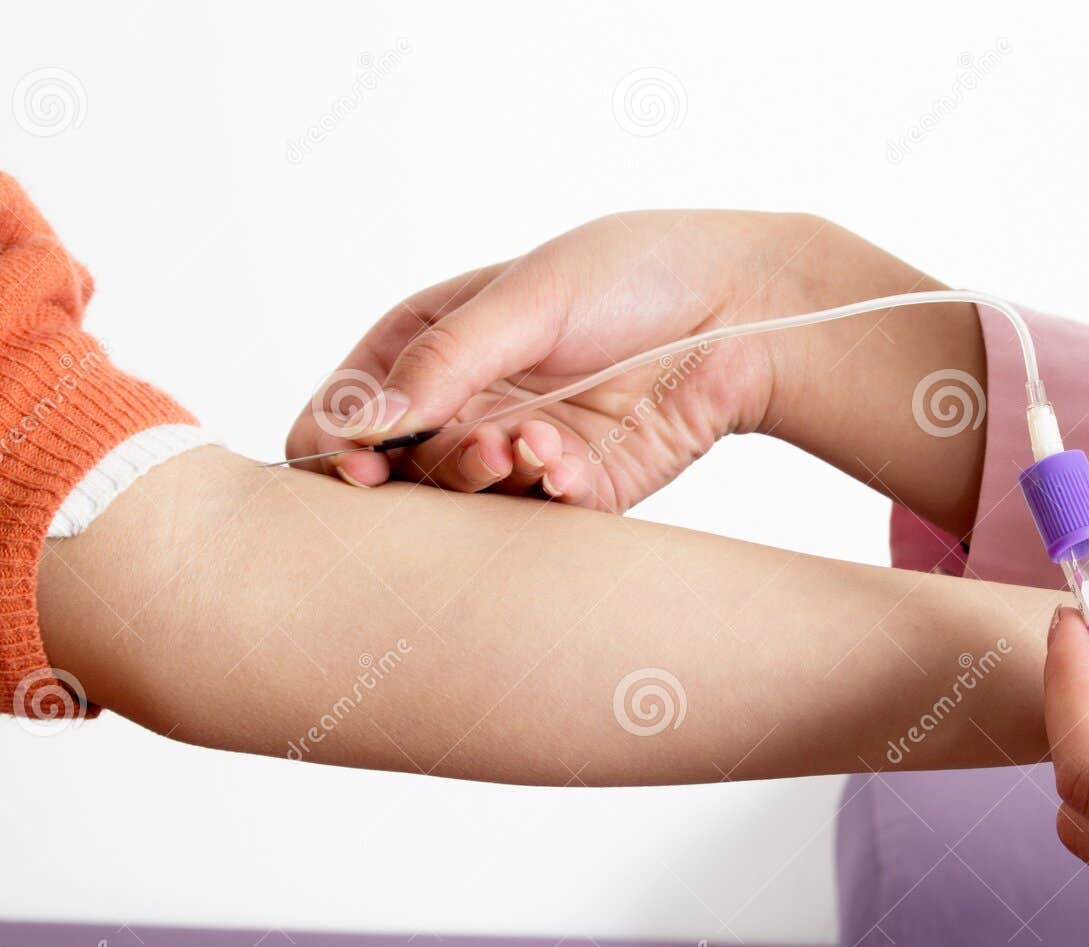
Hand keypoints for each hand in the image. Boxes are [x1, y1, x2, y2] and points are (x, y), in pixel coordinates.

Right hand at [284, 212, 985, 527]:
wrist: (740, 311)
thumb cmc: (634, 276)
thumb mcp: (529, 297)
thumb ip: (446, 359)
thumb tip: (364, 419)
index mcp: (432, 343)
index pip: (346, 410)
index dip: (334, 443)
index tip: (355, 460)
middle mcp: (468, 403)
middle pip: (396, 467)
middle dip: (418, 468)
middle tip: (470, 448)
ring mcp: (519, 448)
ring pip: (462, 498)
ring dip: (484, 476)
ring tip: (529, 444)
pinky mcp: (575, 490)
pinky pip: (534, 515)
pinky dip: (544, 492)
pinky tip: (569, 463)